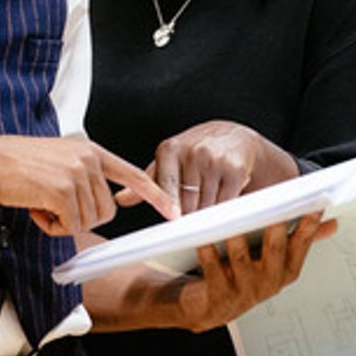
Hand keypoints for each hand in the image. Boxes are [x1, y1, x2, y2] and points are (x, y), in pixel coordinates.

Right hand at [0, 135, 178, 235]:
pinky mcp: (62, 191)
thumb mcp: (55, 159)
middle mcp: (87, 159)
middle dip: (81, 217)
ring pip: (88, 220)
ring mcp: (76, 174)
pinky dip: (51, 227)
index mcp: (88, 150)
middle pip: (107, 210)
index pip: (132, 174)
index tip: (173, 212)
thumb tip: (97, 205)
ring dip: (62, 222)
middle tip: (51, 205)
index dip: (155, 195)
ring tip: (39, 202)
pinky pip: (69, 226)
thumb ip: (80, 174)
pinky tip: (34, 209)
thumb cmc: (13, 164)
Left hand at [117, 120, 279, 214]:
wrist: (232, 136)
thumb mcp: (169, 161)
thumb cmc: (195, 151)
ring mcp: (214, 160)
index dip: (169, 205)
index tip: (173, 219)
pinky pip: (226, 202)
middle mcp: (192, 152)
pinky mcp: (235, 169)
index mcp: (169, 150)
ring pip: (206, 205)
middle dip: (189, 212)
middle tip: (192, 209)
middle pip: (187, 202)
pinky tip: (223, 195)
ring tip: (209, 198)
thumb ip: (147, 182)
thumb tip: (121, 199)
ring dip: (207, 211)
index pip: (164, 186)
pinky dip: (224, 207)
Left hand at [173, 212, 335, 332]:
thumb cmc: (243, 276)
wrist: (208, 308)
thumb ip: (300, 240)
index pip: (300, 244)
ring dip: (237, 239)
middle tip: (275, 207)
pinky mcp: (219, 295)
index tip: (315, 205)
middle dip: (276, 229)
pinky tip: (204, 239)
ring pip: (241, 259)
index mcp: (285, 271)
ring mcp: (244, 290)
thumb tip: (333, 223)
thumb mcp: (274, 260)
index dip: (308, 226)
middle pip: (275, 249)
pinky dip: (208, 254)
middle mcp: (268, 282)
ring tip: (233, 218)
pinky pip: (213, 270)